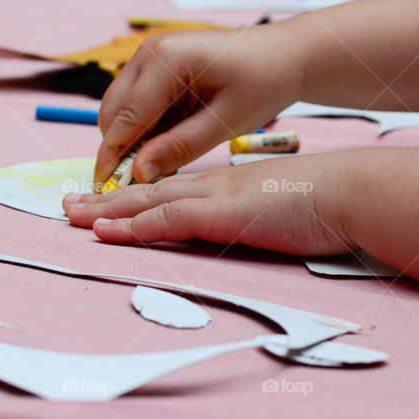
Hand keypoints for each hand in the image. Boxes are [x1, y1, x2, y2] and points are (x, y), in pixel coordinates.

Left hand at [66, 152, 367, 255]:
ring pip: (148, 202)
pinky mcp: (221, 214)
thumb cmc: (325, 202)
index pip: (171, 190)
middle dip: (107, 199)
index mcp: (227, 186)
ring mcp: (215, 197)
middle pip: (148, 191)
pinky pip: (167, 221)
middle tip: (70, 204)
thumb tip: (252, 225)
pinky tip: (108, 232)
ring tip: (72, 215)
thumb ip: (258, 216)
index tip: (111, 200)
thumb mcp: (281, 208)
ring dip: (107, 210)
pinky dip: (134, 226)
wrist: (348, 190)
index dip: (137, 196)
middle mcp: (213, 186)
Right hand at [94, 23, 306, 185]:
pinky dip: (147, 127)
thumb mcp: (225, 122)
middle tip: (138, 182)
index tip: (104, 187)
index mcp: (167, 59)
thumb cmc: (263, 82)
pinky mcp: (158, 63)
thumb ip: (179, 148)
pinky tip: (170, 144)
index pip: (125, 117)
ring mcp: (152, 54)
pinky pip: (138, 102)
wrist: (285, 54)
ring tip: (163, 163)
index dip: (112, 156)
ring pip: (121, 107)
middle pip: (113, 111)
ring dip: (134, 138)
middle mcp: (150, 51)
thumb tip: (139, 172)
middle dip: (120, 148)